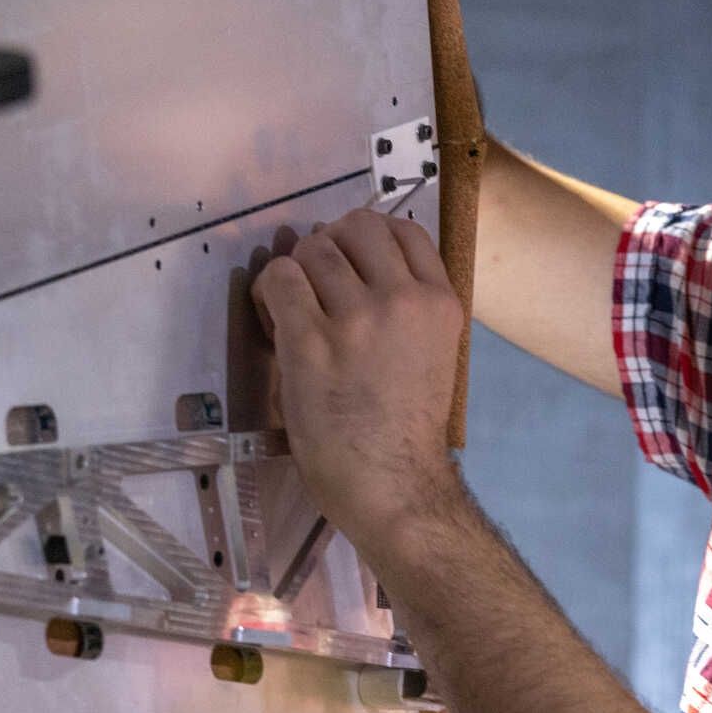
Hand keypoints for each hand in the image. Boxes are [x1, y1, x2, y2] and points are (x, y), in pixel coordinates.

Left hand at [248, 208, 469, 558]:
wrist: (394, 486)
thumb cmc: (407, 431)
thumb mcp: (433, 353)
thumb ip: (409, 308)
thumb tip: (356, 266)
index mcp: (440, 303)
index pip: (404, 230)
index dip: (368, 239)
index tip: (351, 266)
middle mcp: (403, 300)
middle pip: (356, 226)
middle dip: (331, 246)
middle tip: (317, 285)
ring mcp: (357, 319)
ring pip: (314, 249)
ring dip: (297, 272)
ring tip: (293, 308)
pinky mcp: (311, 342)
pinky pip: (281, 279)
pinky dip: (270, 290)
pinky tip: (274, 318)